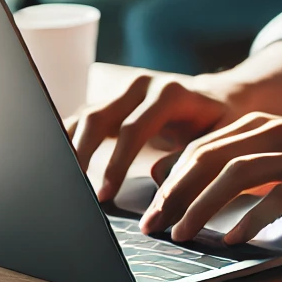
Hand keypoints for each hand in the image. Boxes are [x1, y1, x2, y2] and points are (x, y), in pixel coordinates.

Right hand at [65, 73, 234, 200]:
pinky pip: (84, 119)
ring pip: (86, 116)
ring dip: (69, 147)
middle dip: (82, 154)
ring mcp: (125, 91)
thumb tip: (157, 186)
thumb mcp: (219, 139)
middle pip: (100, 117)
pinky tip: (57, 164)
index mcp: (170, 93)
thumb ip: (192, 159)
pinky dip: (68, 140)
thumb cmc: (223, 121)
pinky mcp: (114, 101)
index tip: (103, 195)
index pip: (133, 129)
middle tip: (71, 190)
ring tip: (57, 181)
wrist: (223, 96)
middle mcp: (143, 86)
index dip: (115, 163)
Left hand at [139, 113, 281, 244]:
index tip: (149, 208)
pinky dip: (253, 217)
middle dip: (176, 193)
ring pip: (237, 174)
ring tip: (184, 235)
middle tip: (154, 226)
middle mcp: (279, 133)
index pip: (203, 146)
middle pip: (211, 157)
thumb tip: (192, 183)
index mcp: (266, 125)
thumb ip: (247, 161)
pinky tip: (235, 238)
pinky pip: (280, 196)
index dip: (171, 177)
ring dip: (203, 206)